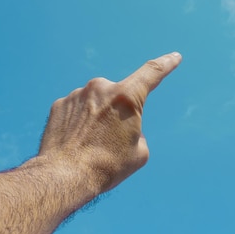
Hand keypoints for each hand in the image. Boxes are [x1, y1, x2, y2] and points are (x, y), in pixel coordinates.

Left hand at [37, 52, 181, 193]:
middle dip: (118, 114)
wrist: (64, 176)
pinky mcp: (59, 104)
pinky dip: (78, 123)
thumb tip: (125, 128)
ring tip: (90, 146)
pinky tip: (74, 143)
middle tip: (110, 141)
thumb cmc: (107, 167)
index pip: (152, 73)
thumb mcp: (139, 153)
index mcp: (126, 97)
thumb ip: (137, 132)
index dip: (166, 64)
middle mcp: (101, 88)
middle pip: (118, 97)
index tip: (174, 57)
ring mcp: (77, 95)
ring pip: (96, 103)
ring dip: (97, 119)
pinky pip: (76, 110)